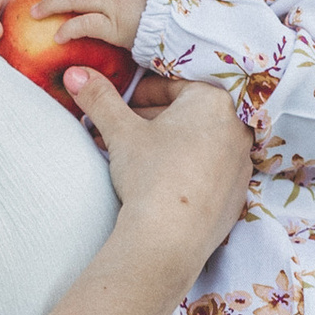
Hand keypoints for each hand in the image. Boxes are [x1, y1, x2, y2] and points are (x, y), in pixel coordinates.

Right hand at [65, 71, 249, 272]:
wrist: (170, 241)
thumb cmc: (150, 176)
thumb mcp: (121, 132)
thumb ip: (99, 98)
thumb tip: (74, 73)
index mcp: (213, 101)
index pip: (174, 85)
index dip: (141, 94)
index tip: (122, 106)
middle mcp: (236, 128)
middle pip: (187, 114)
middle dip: (150, 121)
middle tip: (121, 132)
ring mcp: (240, 163)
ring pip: (199, 142)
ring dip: (167, 145)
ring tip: (134, 158)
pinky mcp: (238, 193)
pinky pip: (210, 171)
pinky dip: (187, 169)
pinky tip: (162, 183)